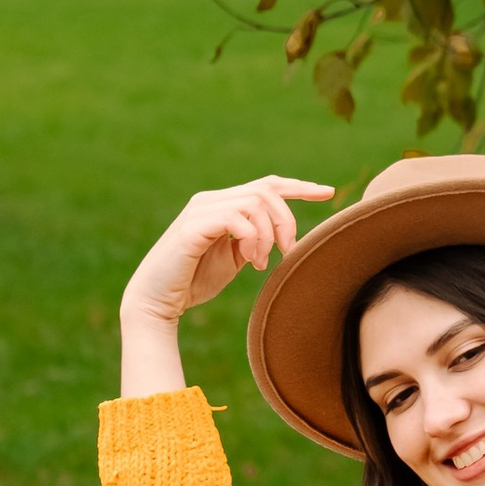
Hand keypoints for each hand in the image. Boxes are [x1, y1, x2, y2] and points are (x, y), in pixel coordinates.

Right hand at [118, 174, 333, 396]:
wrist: (156, 301)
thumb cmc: (193, 280)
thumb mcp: (234, 258)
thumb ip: (254, 241)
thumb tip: (279, 235)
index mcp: (223, 204)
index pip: (267, 184)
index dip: (299, 186)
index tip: (328, 192)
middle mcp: (211, 200)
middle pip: (267, 190)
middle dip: (288, 219)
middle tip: (288, 250)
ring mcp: (200, 210)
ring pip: (255, 202)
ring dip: (269, 233)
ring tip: (262, 262)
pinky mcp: (192, 227)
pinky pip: (235, 218)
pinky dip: (253, 238)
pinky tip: (252, 261)